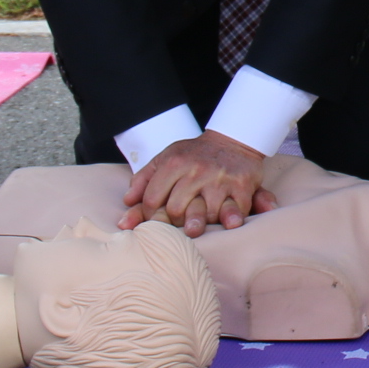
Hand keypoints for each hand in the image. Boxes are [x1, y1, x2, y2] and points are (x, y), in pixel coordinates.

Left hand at [123, 132, 277, 236]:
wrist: (232, 140)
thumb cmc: (194, 155)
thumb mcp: (165, 159)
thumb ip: (143, 180)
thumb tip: (126, 202)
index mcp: (173, 164)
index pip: (152, 200)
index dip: (149, 215)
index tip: (156, 218)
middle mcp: (195, 171)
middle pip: (176, 211)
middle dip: (174, 222)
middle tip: (177, 225)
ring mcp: (219, 179)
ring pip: (204, 215)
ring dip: (201, 224)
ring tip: (199, 227)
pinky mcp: (242, 186)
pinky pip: (234, 211)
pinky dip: (230, 221)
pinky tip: (226, 223)